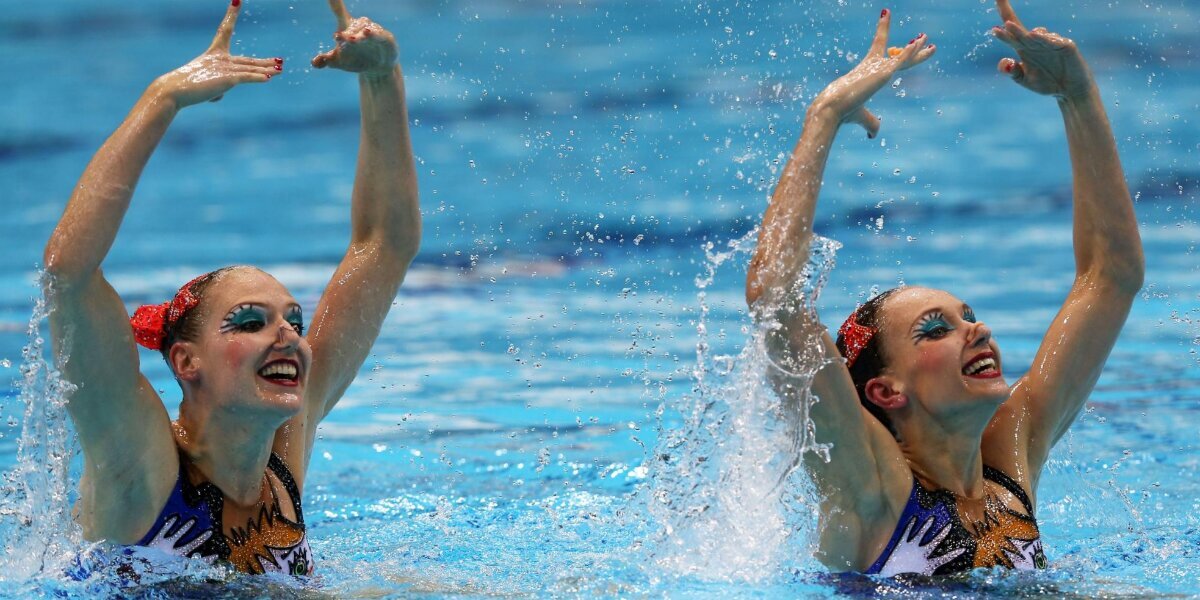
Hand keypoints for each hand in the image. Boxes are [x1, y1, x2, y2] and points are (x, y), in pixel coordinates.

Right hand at [152, 1, 280, 107]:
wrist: (175, 90)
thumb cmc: (185, 87)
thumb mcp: (200, 84)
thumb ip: (213, 87)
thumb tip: (218, 96)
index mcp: (212, 54)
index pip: (224, 30)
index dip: (231, 15)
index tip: (237, 1)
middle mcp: (220, 58)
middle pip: (247, 60)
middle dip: (264, 62)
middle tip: (279, 61)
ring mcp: (225, 68)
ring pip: (250, 69)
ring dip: (267, 70)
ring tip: (280, 70)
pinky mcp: (228, 78)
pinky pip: (246, 77)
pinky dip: (257, 77)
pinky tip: (268, 78)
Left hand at [311, 0, 397, 75]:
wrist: (378, 67)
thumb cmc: (356, 59)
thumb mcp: (340, 62)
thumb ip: (327, 60)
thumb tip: (314, 63)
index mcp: (345, 28)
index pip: (338, 9)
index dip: (334, 0)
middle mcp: (358, 26)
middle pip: (350, 26)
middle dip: (344, 34)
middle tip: (336, 37)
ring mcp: (372, 31)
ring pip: (363, 31)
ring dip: (358, 36)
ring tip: (351, 40)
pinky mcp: (385, 38)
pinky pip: (379, 35)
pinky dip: (374, 34)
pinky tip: (368, 32)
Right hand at [809, 9, 934, 137]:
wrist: (832, 108)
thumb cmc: (843, 112)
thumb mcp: (862, 118)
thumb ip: (871, 123)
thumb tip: (873, 135)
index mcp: (867, 71)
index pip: (883, 55)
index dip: (891, 46)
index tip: (897, 33)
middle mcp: (873, 66)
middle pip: (898, 54)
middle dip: (912, 47)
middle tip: (924, 37)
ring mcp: (879, 69)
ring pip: (904, 56)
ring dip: (916, 47)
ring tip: (926, 38)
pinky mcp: (882, 74)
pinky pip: (901, 61)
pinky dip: (909, 53)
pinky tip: (917, 45)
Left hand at [990, 0, 1093, 100]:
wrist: (1070, 91)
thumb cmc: (1047, 83)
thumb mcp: (1025, 80)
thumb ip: (1013, 72)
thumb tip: (1004, 62)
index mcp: (1025, 49)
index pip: (1011, 33)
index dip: (1004, 17)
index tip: (995, 5)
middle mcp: (1036, 43)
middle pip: (1019, 29)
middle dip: (1008, 19)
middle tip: (999, 9)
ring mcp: (1051, 43)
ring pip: (1035, 35)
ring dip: (1021, 32)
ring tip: (1008, 26)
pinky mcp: (1065, 46)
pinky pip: (1053, 41)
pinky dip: (1044, 39)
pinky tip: (1033, 36)